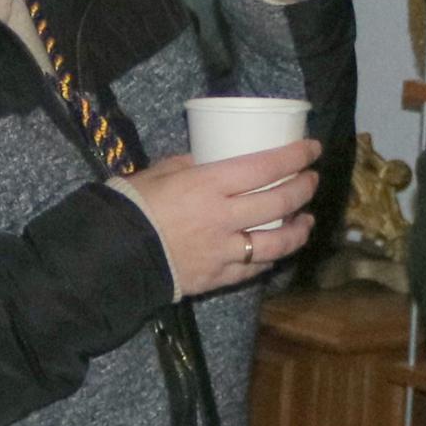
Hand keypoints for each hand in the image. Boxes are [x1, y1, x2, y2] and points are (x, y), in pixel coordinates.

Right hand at [124, 136, 321, 298]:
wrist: (114, 256)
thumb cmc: (134, 205)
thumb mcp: (160, 172)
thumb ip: (190, 164)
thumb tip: (209, 157)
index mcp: (209, 185)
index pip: (266, 167)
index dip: (295, 156)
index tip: (311, 149)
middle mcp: (224, 217)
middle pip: (279, 201)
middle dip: (303, 188)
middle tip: (310, 179)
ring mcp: (225, 250)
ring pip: (278, 242)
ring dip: (299, 229)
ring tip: (307, 220)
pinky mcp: (219, 276)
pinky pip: (255, 268)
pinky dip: (271, 257)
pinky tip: (277, 249)